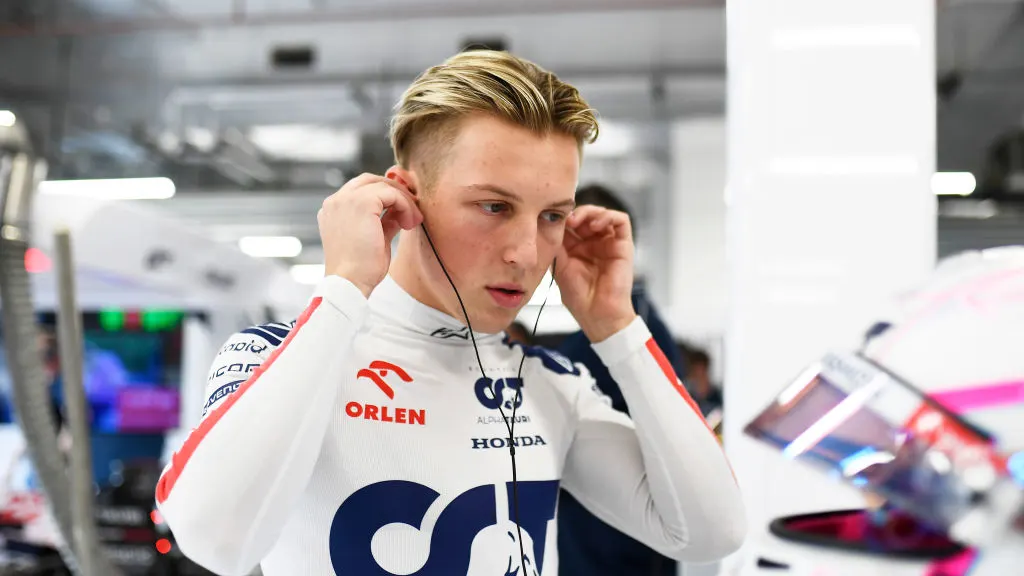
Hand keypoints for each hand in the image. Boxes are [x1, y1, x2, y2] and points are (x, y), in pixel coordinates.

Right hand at [318, 173, 422, 297]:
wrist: (349, 284)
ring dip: (403, 200)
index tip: (404, 210)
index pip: (362, 189)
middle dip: (395, 192)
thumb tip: (399, 212)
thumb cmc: (360, 270)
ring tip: (413, 221)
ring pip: (383, 185)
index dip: (386, 196)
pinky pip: (390, 193)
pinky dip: (404, 205)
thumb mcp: (374, 239)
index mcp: (333, 210)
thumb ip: (384, 221)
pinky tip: (409, 222)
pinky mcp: (360, 202)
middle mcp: (335, 201)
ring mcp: (345, 199)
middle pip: (371, 180)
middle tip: (413, 209)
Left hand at [554, 206, 636, 342]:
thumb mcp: (560, 266)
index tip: (553, 220)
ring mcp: (609, 243)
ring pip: (602, 214)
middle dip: (575, 212)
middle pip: (587, 215)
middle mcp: (594, 243)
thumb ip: (558, 244)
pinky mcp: (624, 245)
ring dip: (590, 212)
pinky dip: (608, 216)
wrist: (597, 314)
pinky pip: (621, 221)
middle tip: (567, 220)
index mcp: (578, 248)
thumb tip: (551, 222)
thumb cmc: (579, 297)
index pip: (572, 223)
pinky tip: (596, 224)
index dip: (563, 218)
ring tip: (578, 221)